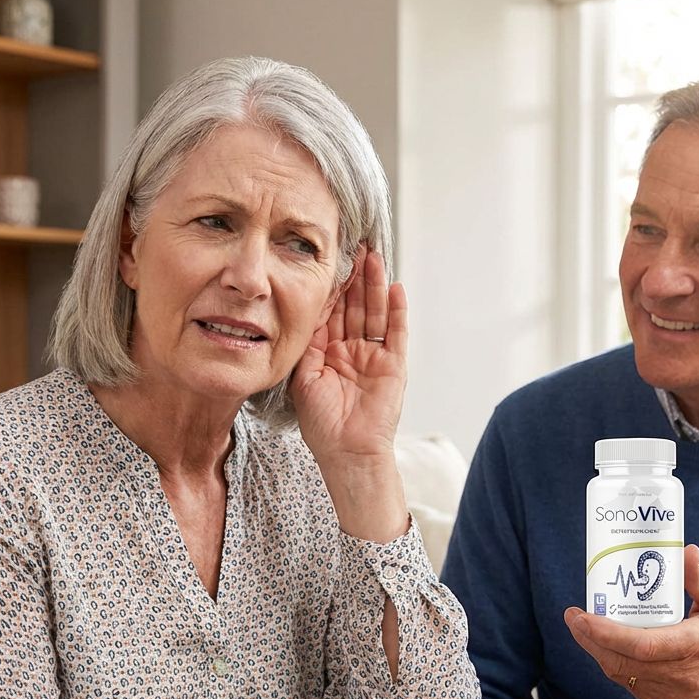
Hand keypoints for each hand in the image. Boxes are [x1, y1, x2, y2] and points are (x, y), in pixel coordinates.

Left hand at [292, 248, 409, 542]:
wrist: (346, 453)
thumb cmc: (320, 424)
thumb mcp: (302, 377)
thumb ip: (305, 344)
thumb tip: (302, 310)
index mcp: (328, 351)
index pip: (331, 310)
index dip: (331, 285)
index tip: (329, 257)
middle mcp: (352, 349)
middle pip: (355, 305)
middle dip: (356, 276)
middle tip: (357, 245)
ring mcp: (374, 356)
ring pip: (374, 312)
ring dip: (375, 285)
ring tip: (375, 256)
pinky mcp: (394, 366)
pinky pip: (395, 333)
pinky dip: (396, 310)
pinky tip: (395, 288)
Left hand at [564, 545, 698, 698]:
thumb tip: (686, 552)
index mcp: (697, 645)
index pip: (643, 644)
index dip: (607, 632)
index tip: (583, 615)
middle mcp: (681, 674)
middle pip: (622, 662)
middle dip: (591, 639)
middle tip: (574, 617)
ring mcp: (672, 693)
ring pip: (622, 674)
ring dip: (598, 651)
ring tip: (584, 626)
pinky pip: (630, 684)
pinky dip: (614, 663)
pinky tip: (605, 644)